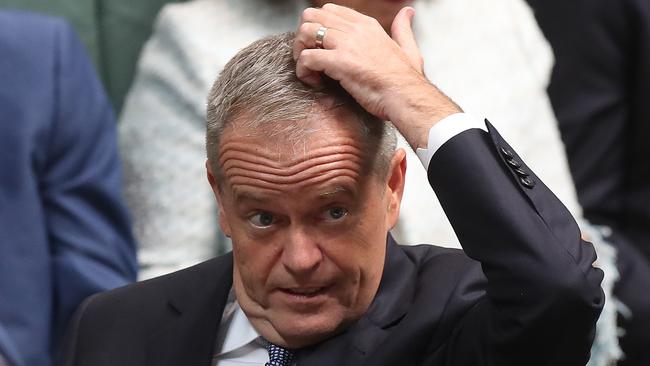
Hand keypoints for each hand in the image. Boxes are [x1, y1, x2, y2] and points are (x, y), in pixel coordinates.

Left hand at [293, 4, 461, 148]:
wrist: (407, 97)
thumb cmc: (407, 81)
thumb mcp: (409, 48)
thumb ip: (403, 29)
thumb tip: (408, 11)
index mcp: (367, 25)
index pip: (330, 11)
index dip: (319, 28)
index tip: (322, 48)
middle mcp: (355, 30)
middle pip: (312, 16)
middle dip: (304, 37)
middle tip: (308, 56)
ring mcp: (346, 44)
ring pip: (305, 33)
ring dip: (300, 52)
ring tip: (308, 69)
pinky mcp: (339, 63)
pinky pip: (307, 58)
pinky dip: (303, 71)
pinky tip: (313, 82)